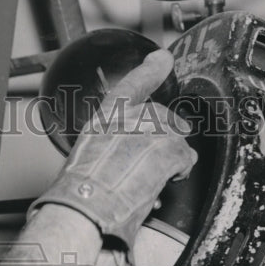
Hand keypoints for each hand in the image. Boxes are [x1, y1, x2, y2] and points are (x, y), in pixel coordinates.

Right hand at [29, 49, 197, 251]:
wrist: (86, 206)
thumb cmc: (79, 190)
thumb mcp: (85, 158)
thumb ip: (108, 146)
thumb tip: (118, 156)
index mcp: (105, 118)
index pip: (132, 85)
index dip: (150, 70)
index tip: (162, 59)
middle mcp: (129, 118)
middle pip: (162, 118)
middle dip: (164, 139)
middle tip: (154, 164)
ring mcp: (151, 131)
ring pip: (176, 139)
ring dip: (170, 159)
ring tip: (154, 179)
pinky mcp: (169, 149)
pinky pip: (185, 157)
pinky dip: (179, 171)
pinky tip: (165, 182)